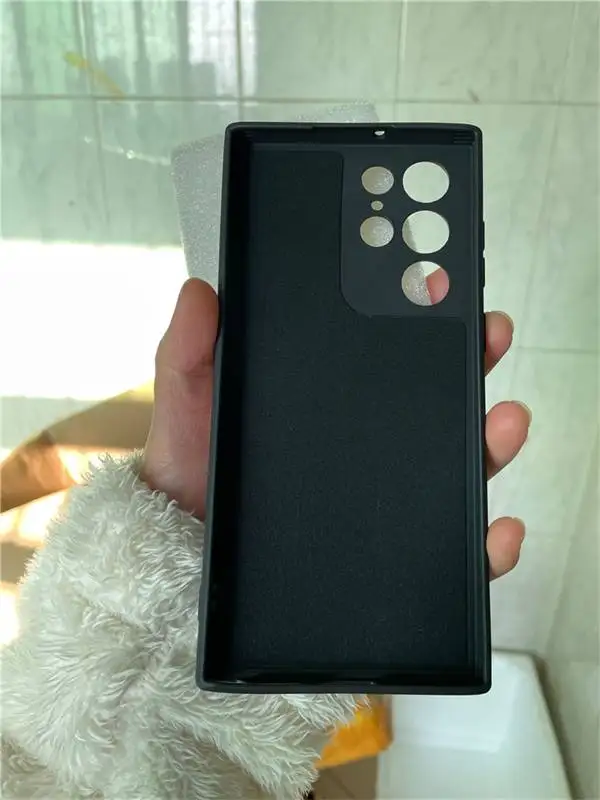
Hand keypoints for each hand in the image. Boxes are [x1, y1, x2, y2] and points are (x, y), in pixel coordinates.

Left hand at [143, 278, 529, 579]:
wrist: (181, 563)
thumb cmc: (188, 482)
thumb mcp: (187, 409)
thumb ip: (189, 353)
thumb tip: (200, 291)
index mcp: (328, 404)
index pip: (388, 354)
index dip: (423, 319)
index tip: (445, 286)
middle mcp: (367, 448)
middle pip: (439, 402)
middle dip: (475, 365)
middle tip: (489, 337)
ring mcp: (386, 502)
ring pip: (459, 468)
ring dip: (494, 443)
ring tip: (502, 425)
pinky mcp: (394, 558)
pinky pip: (451, 552)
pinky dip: (486, 544)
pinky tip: (494, 532)